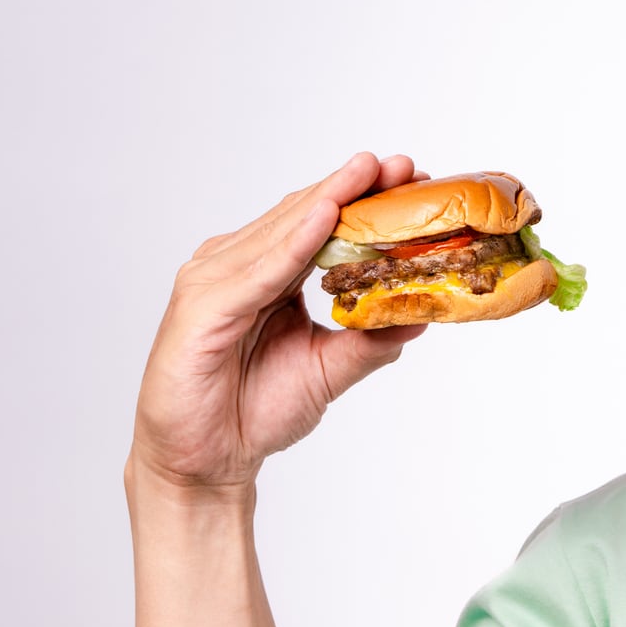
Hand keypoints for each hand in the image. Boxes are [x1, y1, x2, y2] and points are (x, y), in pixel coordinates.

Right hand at [127, 152, 431, 497]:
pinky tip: (326, 218)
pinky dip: (293, 243)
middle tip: (402, 165)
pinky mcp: (202, 308)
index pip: (318, 224)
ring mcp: (214, 280)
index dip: (362, 199)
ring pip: (282, 233)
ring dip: (329, 201)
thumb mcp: (329, 369)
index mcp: (266, 273)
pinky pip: (258, 270)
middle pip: (301, 216)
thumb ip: (371, 340)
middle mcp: (237, 266)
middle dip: (354, 189)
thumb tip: (423, 315)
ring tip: (372, 174)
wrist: (206, 461)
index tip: (411, 178)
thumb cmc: (253, 409)